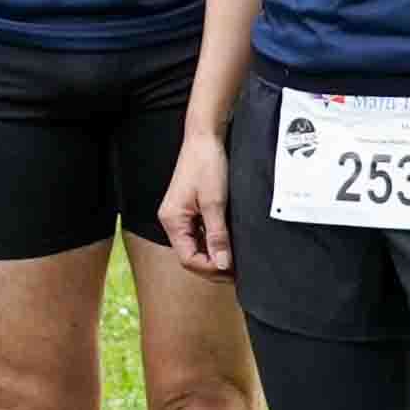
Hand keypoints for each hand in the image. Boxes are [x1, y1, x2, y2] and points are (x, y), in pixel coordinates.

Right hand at [156, 136, 234, 276]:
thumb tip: (222, 264)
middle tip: (237, 271)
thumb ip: (217, 235)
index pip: (188, 258)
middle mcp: (173, 221)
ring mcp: (180, 216)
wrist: (204, 138)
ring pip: (196, 247)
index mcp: (173, 221)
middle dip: (213, 266)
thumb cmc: (206, 164)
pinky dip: (213, 243)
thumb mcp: (215, 202)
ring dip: (214, 256)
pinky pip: (199, 235)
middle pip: (190, 256)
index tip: (232, 271)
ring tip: (236, 260)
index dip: (210, 269)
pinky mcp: (189, 210)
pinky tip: (228, 244)